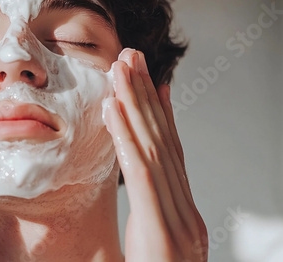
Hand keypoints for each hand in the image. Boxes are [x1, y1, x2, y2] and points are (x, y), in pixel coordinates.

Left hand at [104, 48, 207, 260]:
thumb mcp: (151, 247)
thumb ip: (149, 217)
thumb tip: (139, 186)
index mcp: (183, 216)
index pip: (173, 155)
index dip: (162, 114)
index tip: (151, 81)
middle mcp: (187, 214)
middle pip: (166, 144)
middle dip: (147, 97)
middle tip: (132, 57)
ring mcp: (180, 223)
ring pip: (155, 151)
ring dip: (135, 106)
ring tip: (120, 70)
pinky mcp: (162, 234)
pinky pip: (142, 177)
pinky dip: (127, 140)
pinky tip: (113, 111)